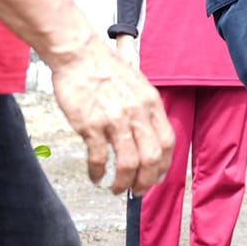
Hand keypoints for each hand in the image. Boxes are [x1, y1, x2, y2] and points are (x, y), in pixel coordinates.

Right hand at [46, 37, 171, 192]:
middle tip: (137, 191)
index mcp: (151, 103)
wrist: (79, 54)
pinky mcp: (91, 125)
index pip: (167, 142)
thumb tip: (149, 134)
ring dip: (124, 183)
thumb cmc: (105, 67)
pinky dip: (98, 173)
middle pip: (151, 158)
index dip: (164, 165)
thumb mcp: (138, 82)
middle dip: (146, 181)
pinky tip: (96, 177)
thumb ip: (145, 108)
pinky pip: (99, 158)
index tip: (156, 177)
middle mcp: (137, 113)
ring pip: (128, 163)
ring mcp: (114, 120)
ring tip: (116, 189)